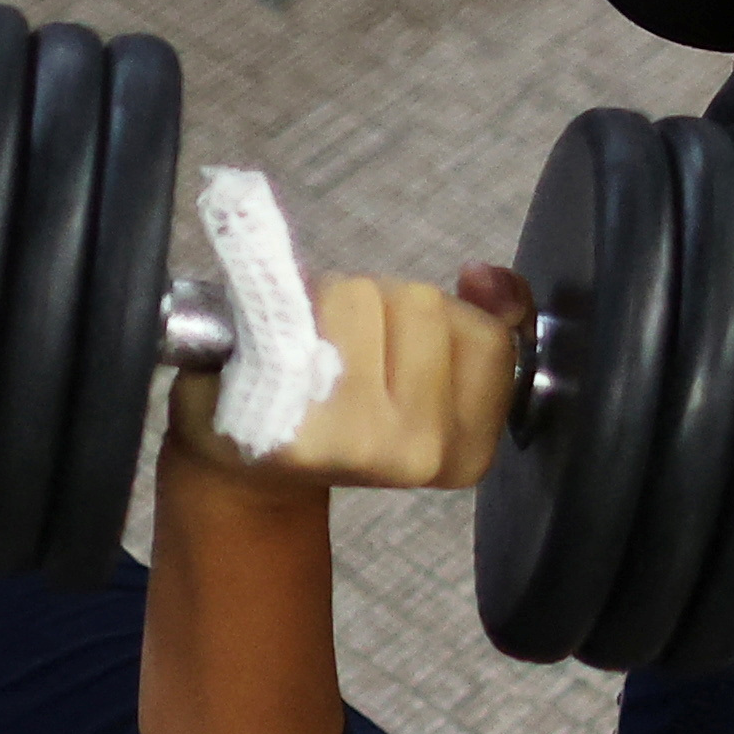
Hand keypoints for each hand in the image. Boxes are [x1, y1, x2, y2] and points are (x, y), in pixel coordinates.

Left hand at [168, 266, 525, 495]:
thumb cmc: (340, 400)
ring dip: (337, 299)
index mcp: (467, 452)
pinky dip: (296, 303)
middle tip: (347, 347)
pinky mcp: (300, 426)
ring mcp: (361, 443)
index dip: (441, 320)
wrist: (244, 453)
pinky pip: (314, 311)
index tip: (398, 347)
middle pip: (426, 306)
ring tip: (314, 346)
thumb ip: (489, 315)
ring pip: (370, 295)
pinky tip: (283, 345)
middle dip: (384, 305)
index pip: (489, 337)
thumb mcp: (435, 364)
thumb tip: (485, 278)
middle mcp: (422, 455)